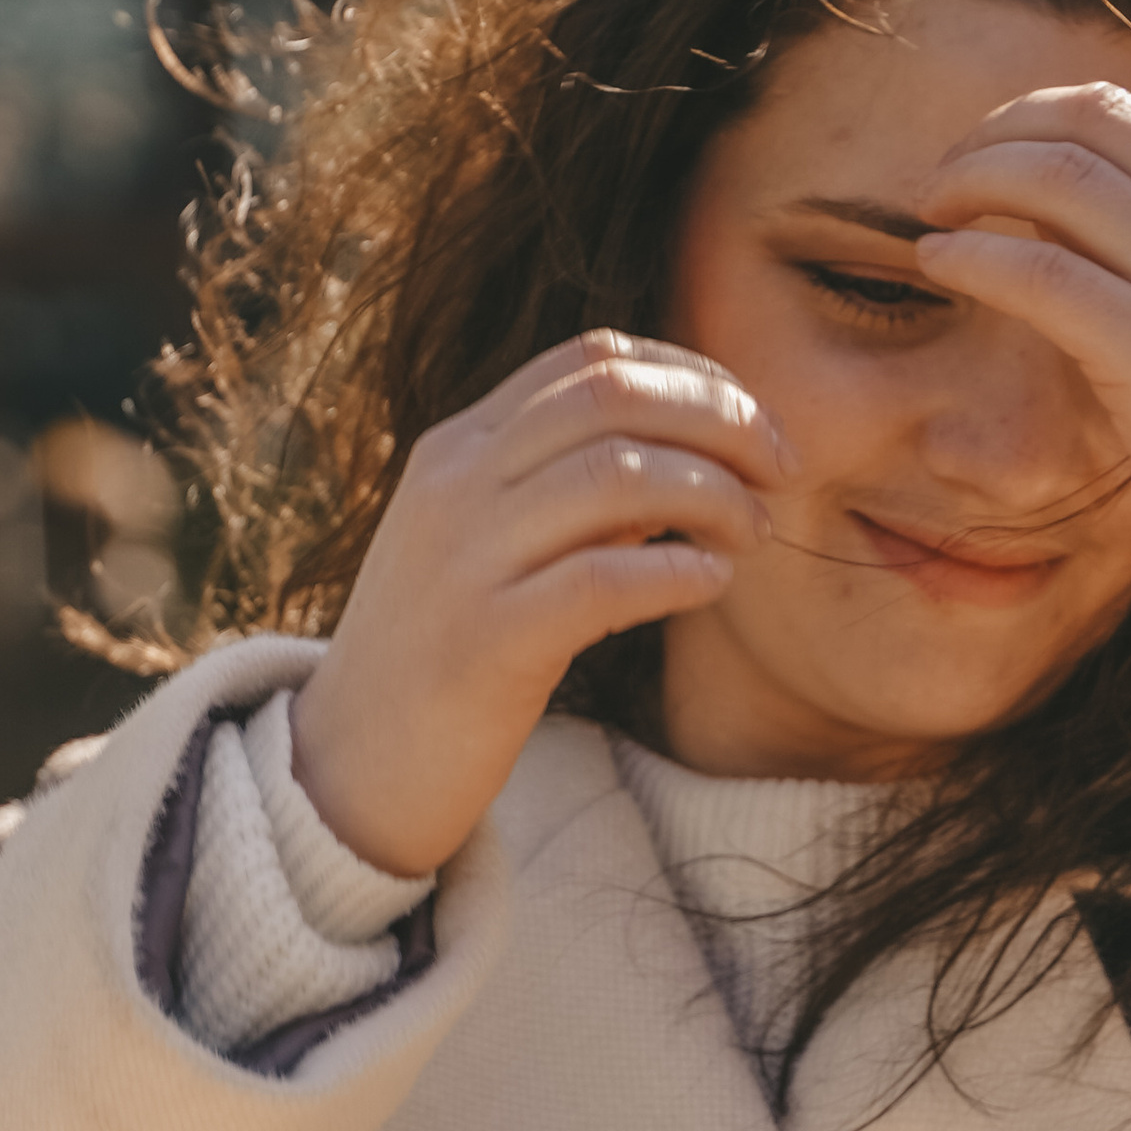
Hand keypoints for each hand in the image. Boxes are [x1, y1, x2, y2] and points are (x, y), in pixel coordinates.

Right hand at [286, 333, 793, 876]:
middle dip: (721, 420)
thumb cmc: (441, 658)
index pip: (591, 361)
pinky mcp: (485, 642)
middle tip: (781, 467)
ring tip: (755, 531)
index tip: (753, 422)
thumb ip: (570, 496)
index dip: (692, 375)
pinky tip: (712, 582)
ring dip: (714, 494)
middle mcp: (455, 485)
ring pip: (618, 477)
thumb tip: (686, 459)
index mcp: (456, 446)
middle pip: (614, 397)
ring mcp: (464, 560)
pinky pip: (604, 581)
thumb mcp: (487, 548)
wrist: (349, 768)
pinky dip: (677, 572)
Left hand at [913, 88, 1130, 634]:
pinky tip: (934, 264)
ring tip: (931, 208)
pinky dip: (973, 257)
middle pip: (1098, 119)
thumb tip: (1085, 230)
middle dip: (1007, 129)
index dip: (1058, 118)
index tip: (1005, 149)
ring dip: (976, 178)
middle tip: (950, 171)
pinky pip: (1038, 272)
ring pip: (1060, 176)